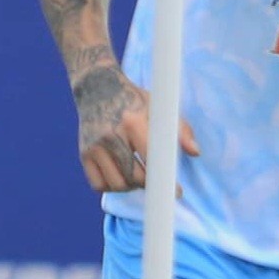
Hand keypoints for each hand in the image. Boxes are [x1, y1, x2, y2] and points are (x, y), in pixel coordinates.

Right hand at [73, 61, 198, 193]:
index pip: (151, 160)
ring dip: (131, 188)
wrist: (97, 87)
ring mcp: (94, 146)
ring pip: (116, 185)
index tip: (176, 191)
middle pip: (133, 177)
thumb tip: (195, 152)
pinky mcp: (84, 153)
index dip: (165, 179)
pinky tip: (121, 177)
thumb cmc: (134, 99)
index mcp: (133, 122)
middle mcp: (111, 135)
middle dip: (149, 185)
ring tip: (139, 179)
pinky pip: (98, 184)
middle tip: (158, 184)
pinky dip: (111, 187)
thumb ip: (180, 129)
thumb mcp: (158, 107)